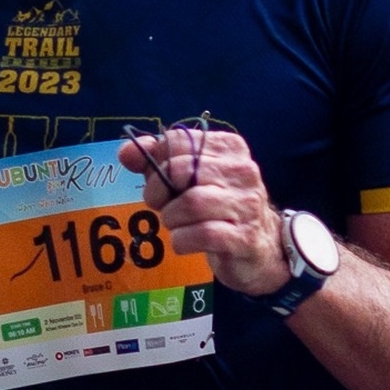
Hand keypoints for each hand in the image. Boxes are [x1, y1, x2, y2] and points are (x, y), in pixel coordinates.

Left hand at [120, 125, 291, 295]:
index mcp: (229, 148)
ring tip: (176, 225)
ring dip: (171, 218)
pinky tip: (185, 242)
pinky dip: (182, 240)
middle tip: (161, 207)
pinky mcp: (245, 237)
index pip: (178, 140)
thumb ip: (158, 161)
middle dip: (158, 192)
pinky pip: (203, 234)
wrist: (262, 249)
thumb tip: (126, 152)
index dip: (157, 162)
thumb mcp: (191, 179)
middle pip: (180, 170)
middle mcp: (242, 170)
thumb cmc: (220, 209)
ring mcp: (246, 204)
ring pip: (190, 203)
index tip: (160, 181)